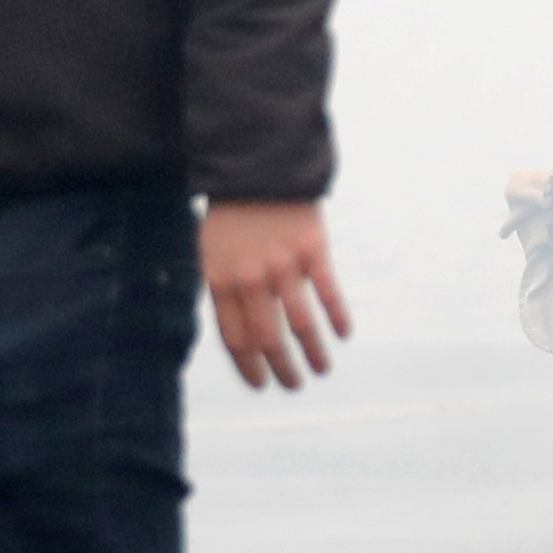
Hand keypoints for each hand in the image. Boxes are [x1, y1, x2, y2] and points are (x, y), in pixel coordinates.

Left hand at [201, 199, 348, 389]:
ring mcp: (283, 265)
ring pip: (300, 323)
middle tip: (293, 385)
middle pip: (267, 338)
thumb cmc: (232, 214)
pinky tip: (343, 334)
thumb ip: (219, 290)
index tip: (261, 384)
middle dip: (281, 369)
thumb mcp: (210, 252)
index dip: (249, 367)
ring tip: (321, 371)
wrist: (259, 168)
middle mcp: (251, 278)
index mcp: (220, 280)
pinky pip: (327, 293)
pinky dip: (337, 317)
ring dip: (312, 353)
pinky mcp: (312, 250)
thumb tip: (233, 334)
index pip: (235, 339)